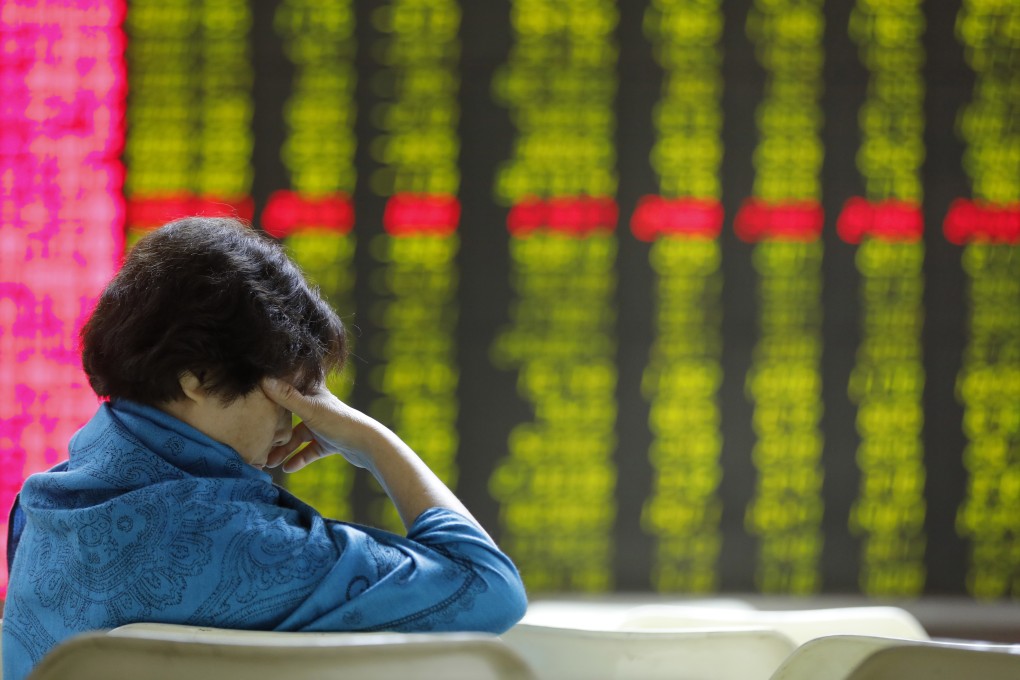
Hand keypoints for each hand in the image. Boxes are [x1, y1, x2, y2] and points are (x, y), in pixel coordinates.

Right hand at [261, 378, 380, 472]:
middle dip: (273, 430)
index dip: (271, 392)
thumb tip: (263, 379)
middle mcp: (316, 407)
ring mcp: (322, 425)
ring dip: (284, 450)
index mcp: (313, 393)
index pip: (288, 388)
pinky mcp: (328, 442)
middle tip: (257, 440)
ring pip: (297, 438)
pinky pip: (309, 451)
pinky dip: (299, 459)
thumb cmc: (339, 422)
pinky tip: (288, 468)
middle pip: (289, 417)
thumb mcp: (310, 410)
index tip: (252, 400)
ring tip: (269, 462)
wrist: (368, 445)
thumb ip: (286, 397)